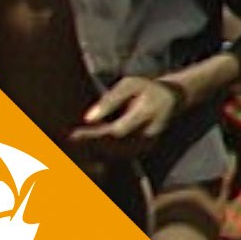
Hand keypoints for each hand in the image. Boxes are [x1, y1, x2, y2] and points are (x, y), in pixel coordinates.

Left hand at [69, 76, 183, 156]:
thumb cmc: (145, 89)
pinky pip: (118, 155)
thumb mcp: (129, 84)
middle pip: (114, 146)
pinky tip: (85, 147)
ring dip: (93, 151)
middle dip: (89, 145)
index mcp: (146, 114)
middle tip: (68, 141)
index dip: (94, 136)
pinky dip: (101, 152)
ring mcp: (146, 145)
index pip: (117, 131)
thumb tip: (88, 118)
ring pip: (115, 154)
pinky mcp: (142, 151)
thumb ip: (110, 100)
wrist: (171, 100)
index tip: (73, 135)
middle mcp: (148, 134)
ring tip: (73, 145)